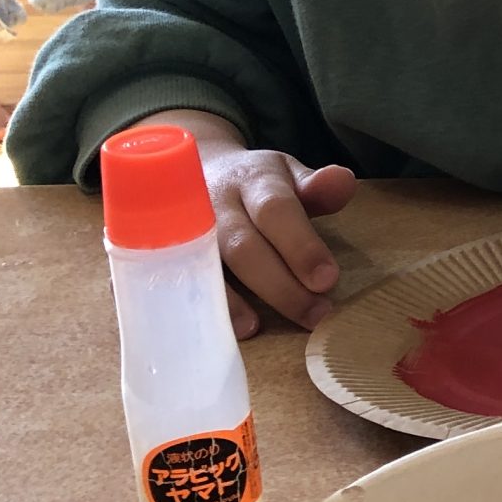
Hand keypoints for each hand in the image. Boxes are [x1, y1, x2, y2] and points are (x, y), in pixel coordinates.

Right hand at [145, 109, 355, 336]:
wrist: (193, 171)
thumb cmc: (254, 184)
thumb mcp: (287, 174)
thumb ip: (316, 187)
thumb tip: (342, 181)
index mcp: (252, 179)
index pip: (276, 210)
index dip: (300, 245)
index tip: (327, 279)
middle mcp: (212, 204)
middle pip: (242, 246)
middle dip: (278, 285)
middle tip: (314, 314)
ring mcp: (181, 230)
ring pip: (203, 268)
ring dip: (230, 302)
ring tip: (256, 328)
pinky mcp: (159, 255)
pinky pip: (172, 283)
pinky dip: (193, 308)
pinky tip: (215, 330)